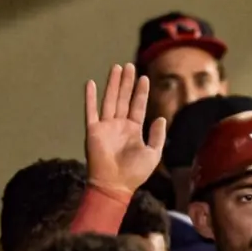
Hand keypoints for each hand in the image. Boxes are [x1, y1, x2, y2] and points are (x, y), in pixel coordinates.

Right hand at [84, 63, 165, 192]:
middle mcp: (119, 126)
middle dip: (127, 82)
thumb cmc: (135, 173)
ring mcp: (106, 127)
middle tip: (129, 66)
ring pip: (110, 100)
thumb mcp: (154, 154)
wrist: (115, 185)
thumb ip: (158, 136)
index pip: (138, 106)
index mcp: (133, 130)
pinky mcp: (93, 131)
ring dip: (113, 84)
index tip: (144, 77)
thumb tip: (161, 118)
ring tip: (116, 67)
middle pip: (123, 98)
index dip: (141, 92)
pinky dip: (90, 97)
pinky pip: (91, 111)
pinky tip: (91, 83)